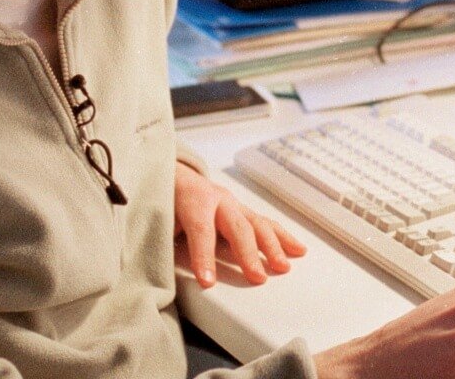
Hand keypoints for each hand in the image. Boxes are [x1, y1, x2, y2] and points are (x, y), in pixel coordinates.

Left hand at [174, 162, 306, 287]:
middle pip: (237, 227)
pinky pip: (266, 223)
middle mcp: (218, 199)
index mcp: (193, 199)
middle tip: (256, 278)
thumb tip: (164, 266)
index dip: (204, 257)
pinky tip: (298, 249)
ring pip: (258, 224)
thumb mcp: (156, 218)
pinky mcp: (243, 210)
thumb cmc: (162, 199)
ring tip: (282, 267)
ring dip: (272, 247)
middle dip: (247, 254)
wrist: (171, 173)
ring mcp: (234, 203)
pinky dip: (283, 237)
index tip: (208, 282)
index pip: (201, 230)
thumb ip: (165, 238)